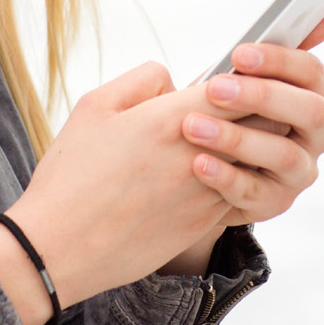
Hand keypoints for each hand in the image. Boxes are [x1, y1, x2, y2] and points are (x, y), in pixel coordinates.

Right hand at [0, 62, 236, 322]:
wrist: (58, 250)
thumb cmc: (71, 175)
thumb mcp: (95, 105)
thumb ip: (144, 81)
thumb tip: (175, 82)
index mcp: (173, 118)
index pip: (244, 87)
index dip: (249, 77)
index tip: (238, 74)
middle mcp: (200, 155)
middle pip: (265, 123)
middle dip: (262, 108)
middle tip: (246, 103)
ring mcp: (206, 195)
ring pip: (258, 162)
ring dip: (251, 147)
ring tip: (228, 139)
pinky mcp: (202, 225)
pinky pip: (238, 194)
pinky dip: (234, 180)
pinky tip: (209, 175)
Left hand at [179, 8, 323, 226]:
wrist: (202, 160)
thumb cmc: (228, 105)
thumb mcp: (246, 73)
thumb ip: (280, 41)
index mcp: (314, 94)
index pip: (312, 73)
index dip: (279, 61)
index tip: (238, 53)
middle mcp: (317, 133)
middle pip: (309, 111)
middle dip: (262, 96)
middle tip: (215, 89)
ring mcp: (299, 171)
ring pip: (285, 155)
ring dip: (238, 139)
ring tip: (192, 127)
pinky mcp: (275, 202)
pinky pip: (256, 192)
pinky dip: (226, 177)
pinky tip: (197, 163)